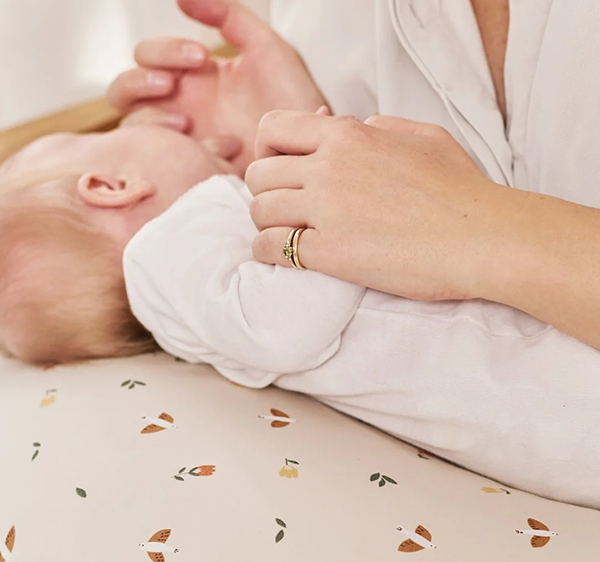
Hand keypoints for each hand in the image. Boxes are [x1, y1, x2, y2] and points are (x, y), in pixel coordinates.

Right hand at [107, 0, 326, 171]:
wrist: (309, 150)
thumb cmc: (293, 101)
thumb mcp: (265, 49)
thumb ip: (227, 16)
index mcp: (191, 77)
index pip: (148, 56)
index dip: (165, 51)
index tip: (200, 56)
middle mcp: (179, 107)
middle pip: (124, 89)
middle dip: (142, 80)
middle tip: (172, 84)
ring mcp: (180, 141)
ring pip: (131, 126)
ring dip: (150, 118)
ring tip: (185, 123)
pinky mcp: (189, 170)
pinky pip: (158, 160)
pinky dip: (180, 150)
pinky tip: (215, 147)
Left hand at [245, 112, 516, 300]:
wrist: (481, 237)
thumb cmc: (461, 190)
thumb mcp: (424, 137)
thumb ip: (382, 127)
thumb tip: (357, 126)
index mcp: (348, 135)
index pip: (274, 130)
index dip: (269, 151)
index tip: (282, 169)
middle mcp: (329, 167)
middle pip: (259, 174)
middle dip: (266, 191)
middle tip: (285, 209)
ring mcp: (325, 210)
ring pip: (260, 210)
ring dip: (267, 224)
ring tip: (286, 235)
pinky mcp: (327, 252)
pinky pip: (270, 247)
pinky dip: (269, 252)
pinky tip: (289, 257)